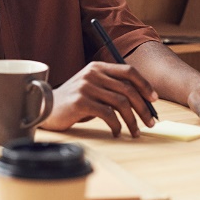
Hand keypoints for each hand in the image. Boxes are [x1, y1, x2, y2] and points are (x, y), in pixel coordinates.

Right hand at [40, 62, 157, 137]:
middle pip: (128, 89)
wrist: (46, 108)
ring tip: (135, 131)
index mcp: (97, 67)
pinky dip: (117, 126)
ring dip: (132, 121)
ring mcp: (86, 87)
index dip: (144, 85)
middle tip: (150, 122)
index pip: (128, 71)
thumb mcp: (92, 87)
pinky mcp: (81, 102)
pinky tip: (117, 133)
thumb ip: (111, 88)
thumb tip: (143, 102)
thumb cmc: (74, 101)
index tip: (154, 99)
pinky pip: (108, 115)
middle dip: (143, 108)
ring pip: (121, 103)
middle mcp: (92, 74)